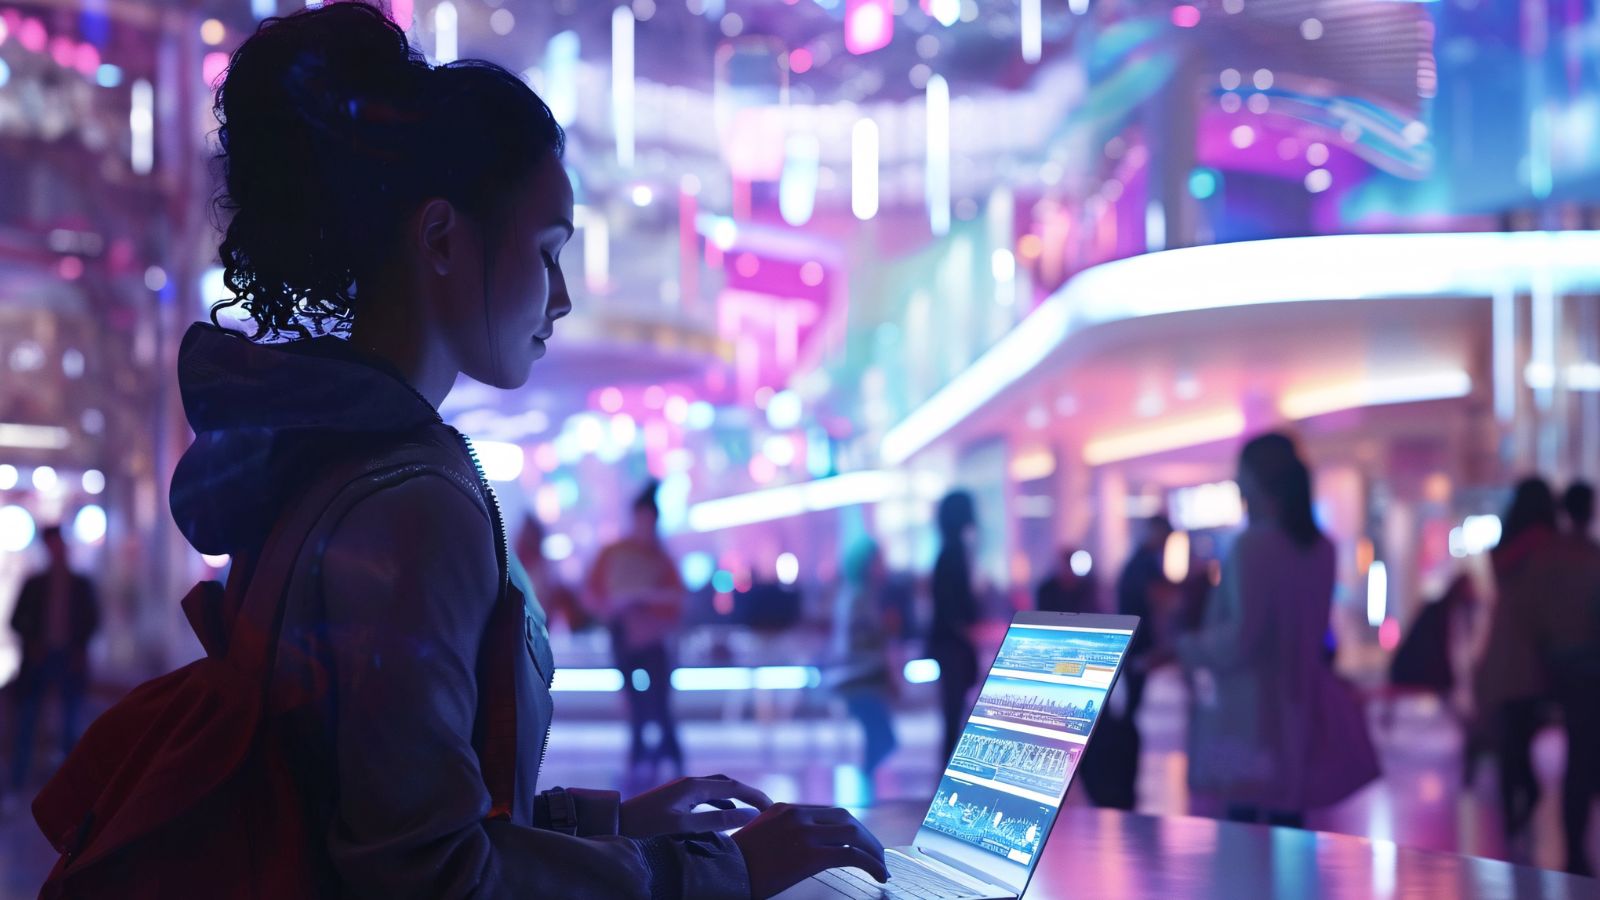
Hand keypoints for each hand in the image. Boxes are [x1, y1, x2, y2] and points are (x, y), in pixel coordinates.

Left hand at [620, 774, 771, 837]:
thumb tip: (748, 815)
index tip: (773, 808)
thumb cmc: (646, 827)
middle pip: (728, 782)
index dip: (755, 796)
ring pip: (717, 788)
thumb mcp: (683, 826)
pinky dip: (722, 801)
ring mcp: (682, 789)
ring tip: (752, 810)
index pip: (734, 786)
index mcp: (693, 786)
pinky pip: (706, 795)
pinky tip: (726, 811)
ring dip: (736, 796)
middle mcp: (689, 782)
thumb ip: (716, 820)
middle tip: (767, 808)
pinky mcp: (676, 798)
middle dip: (748, 793)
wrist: (614, 823)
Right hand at [733, 803, 888, 898]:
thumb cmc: (734, 865)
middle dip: (867, 838)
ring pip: (854, 835)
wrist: (720, 874)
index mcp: (785, 809)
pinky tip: (880, 876)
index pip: (829, 813)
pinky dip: (872, 865)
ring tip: (882, 868)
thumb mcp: (757, 838)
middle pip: (846, 819)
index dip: (850, 828)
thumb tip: (795, 846)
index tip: (860, 843)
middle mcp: (797, 815)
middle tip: (877, 855)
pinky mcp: (809, 855)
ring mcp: (804, 833)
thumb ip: (778, 833)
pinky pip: (852, 856)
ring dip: (873, 851)